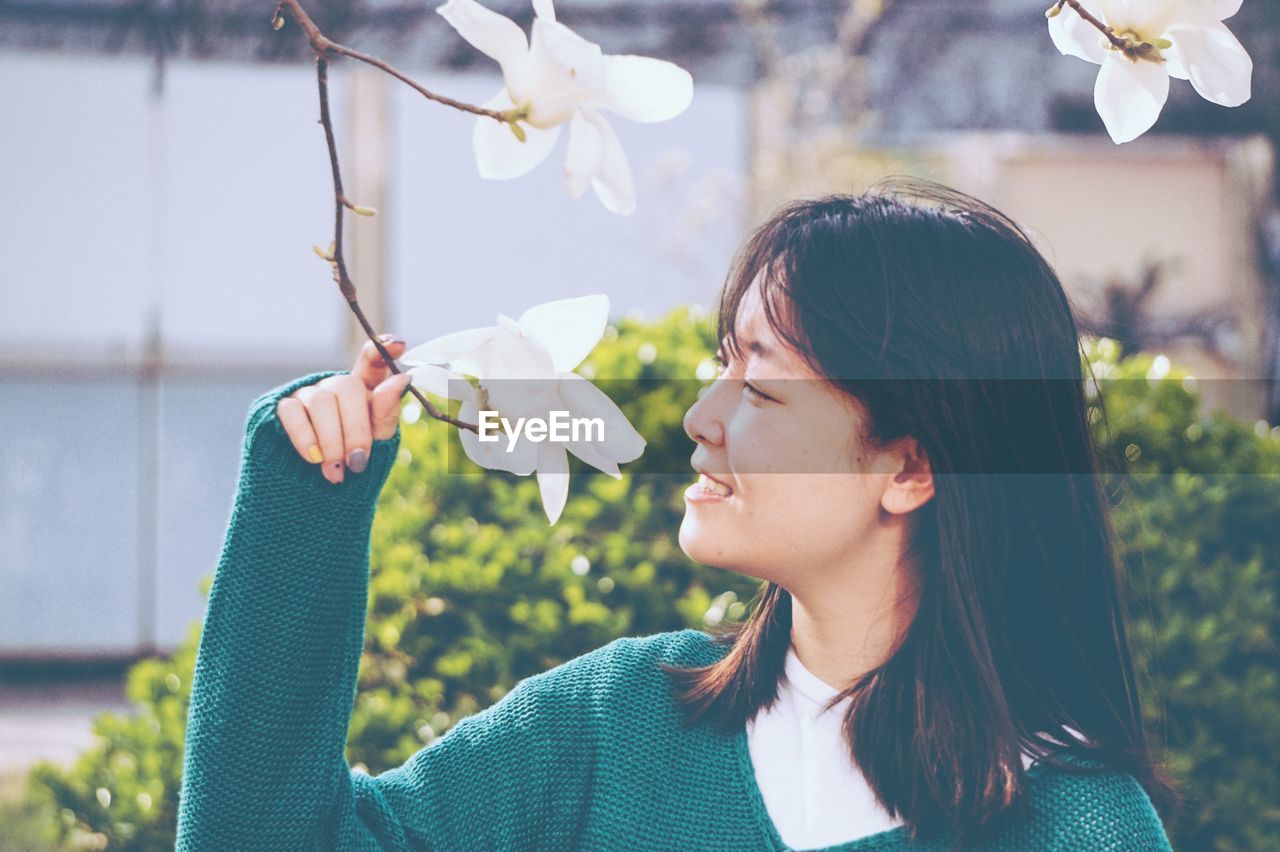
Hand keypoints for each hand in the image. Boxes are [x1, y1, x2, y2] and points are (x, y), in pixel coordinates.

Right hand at [276, 335, 412, 483]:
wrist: (315, 490)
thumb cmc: (354, 462)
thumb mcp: (377, 441)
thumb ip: (387, 413)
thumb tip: (403, 379)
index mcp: (366, 392)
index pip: (373, 363)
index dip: (382, 351)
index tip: (397, 345)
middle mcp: (336, 386)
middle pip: (347, 386)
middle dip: (355, 429)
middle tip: (357, 463)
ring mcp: (309, 394)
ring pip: (320, 401)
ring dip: (331, 440)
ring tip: (336, 472)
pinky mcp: (284, 406)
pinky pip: (291, 412)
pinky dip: (305, 437)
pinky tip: (314, 459)